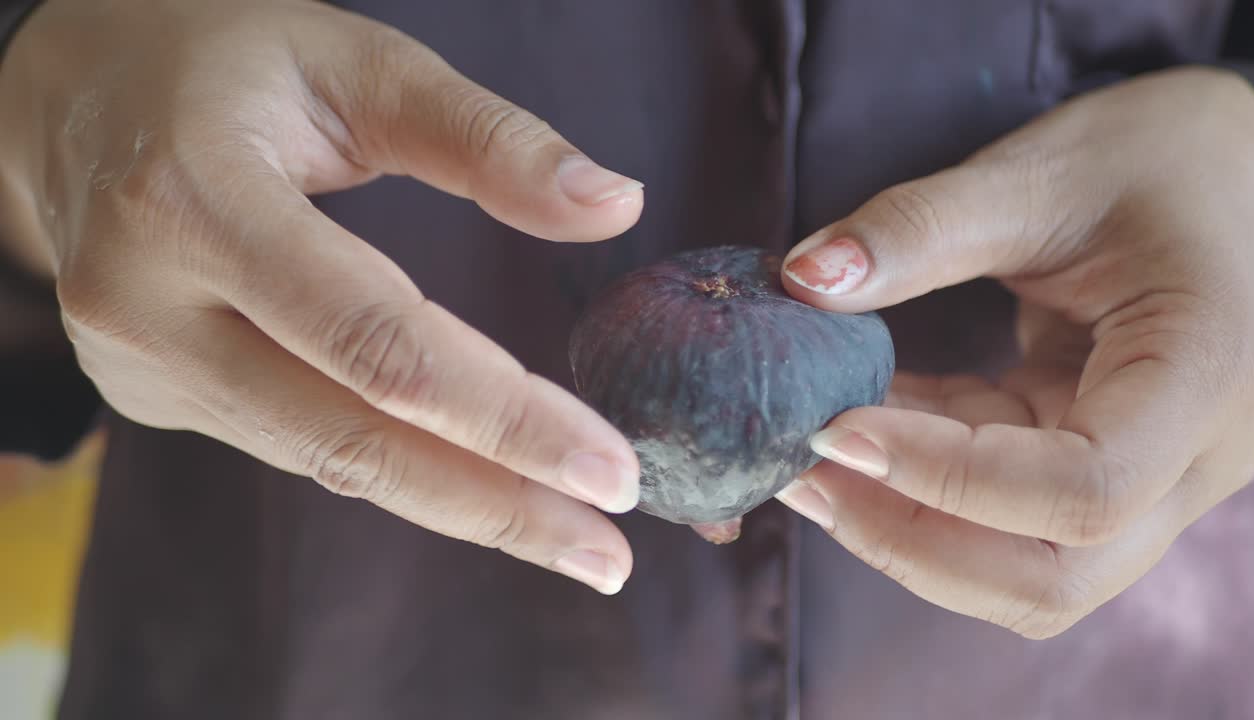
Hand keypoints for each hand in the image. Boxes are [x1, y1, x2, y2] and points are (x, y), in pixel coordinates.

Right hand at [0, 0, 645, 593]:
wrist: (78, 99)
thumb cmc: (228, 62)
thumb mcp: (356, 63)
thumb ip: (485, 136)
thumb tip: (616, 204)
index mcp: (196, 200)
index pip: (377, 342)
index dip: (503, 419)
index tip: (611, 470)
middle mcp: (148, 303)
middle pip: (350, 439)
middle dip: (495, 506)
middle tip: (609, 556)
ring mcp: (140, 364)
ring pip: (327, 461)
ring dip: (460, 505)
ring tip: (571, 540)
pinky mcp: (154, 394)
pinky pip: (300, 444)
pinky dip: (400, 469)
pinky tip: (479, 486)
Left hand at [775, 67, 1253, 636]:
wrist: (1208, 173)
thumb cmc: (1144, 160)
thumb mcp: (1034, 174)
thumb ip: (921, 227)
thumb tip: (804, 279)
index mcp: (1204, 372)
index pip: (1086, 487)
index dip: (949, 479)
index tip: (836, 429)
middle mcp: (1190, 455)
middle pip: (1055, 574)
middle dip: (913, 539)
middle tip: (801, 475)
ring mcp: (1146, 478)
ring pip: (1024, 571)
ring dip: (906, 533)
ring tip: (805, 468)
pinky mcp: (1089, 471)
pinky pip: (1000, 515)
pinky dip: (915, 489)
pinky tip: (848, 434)